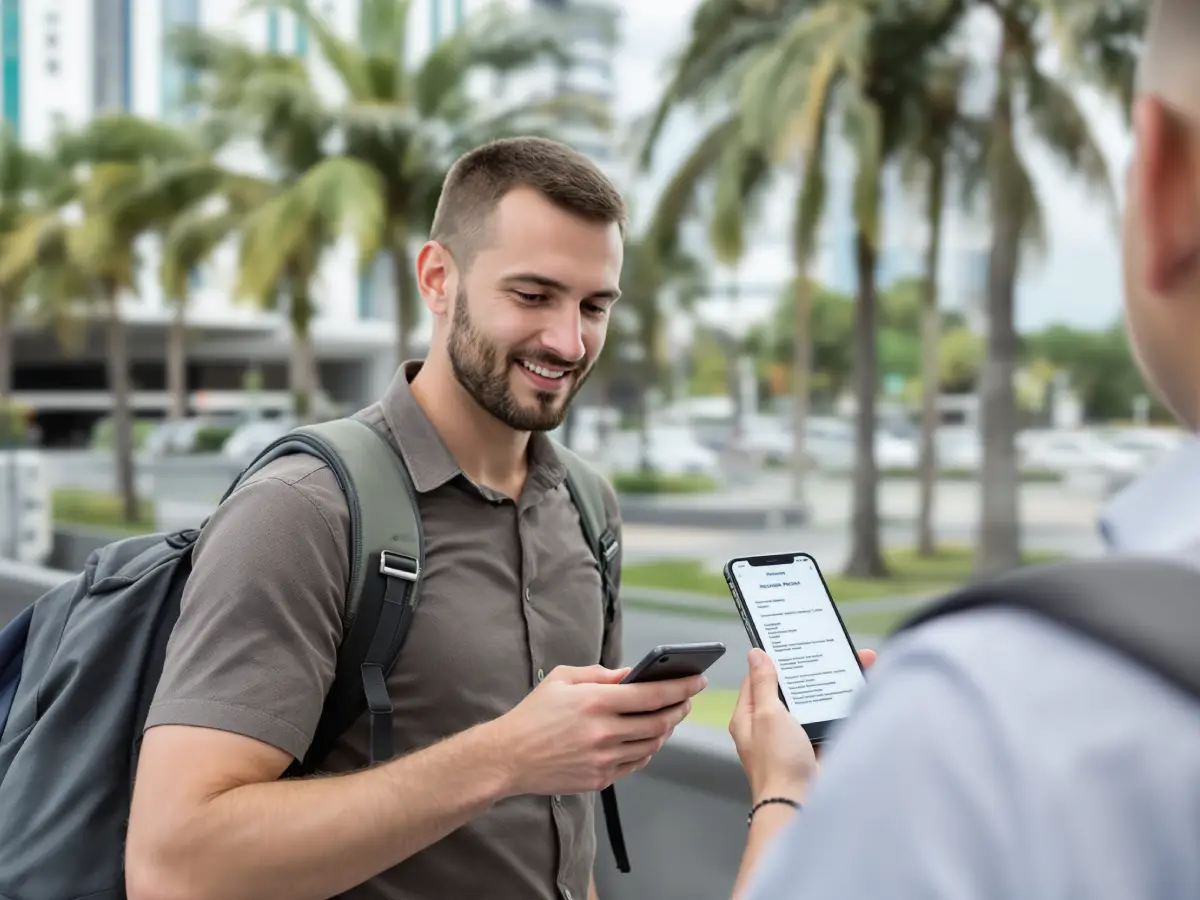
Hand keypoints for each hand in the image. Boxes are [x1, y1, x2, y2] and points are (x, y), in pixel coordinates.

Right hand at [491, 664, 707, 796]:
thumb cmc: (533, 714)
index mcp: (596, 702)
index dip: (680, 687)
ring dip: (665, 730)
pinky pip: (635, 764)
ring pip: (651, 745)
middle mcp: (604, 732)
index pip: (652, 695)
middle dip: (679, 709)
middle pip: (659, 722)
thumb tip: (631, 674)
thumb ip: (600, 674)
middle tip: (686, 699)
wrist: (508, 757)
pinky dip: (647, 750)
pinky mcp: (599, 779)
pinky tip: (647, 739)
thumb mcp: (563, 679)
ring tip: (668, 717)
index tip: (696, 680)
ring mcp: (603, 760)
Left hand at [729, 647, 875, 802]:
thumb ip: (764, 684)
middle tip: (826, 655)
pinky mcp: (811, 750)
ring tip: (846, 671)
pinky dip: (836, 712)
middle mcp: (768, 727)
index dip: (772, 661)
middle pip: (787, 692)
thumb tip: (756, 656)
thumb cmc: (777, 764)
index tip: (789, 645)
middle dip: (807, 674)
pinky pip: (823, 724)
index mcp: (749, 717)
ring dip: (825, 692)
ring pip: (809, 706)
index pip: (757, 679)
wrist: (798, 803)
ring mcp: (790, 739)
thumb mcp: (767, 714)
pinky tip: (851, 697)